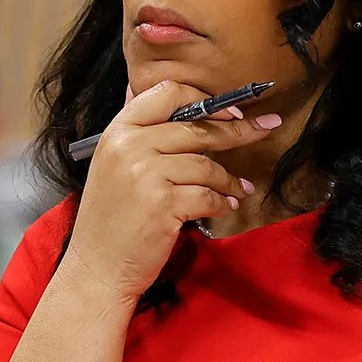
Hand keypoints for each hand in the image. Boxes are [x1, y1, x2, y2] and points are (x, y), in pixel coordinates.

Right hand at [64, 80, 280, 299]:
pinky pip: (208, 195)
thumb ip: (142, 134)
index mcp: (118, 131)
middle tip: (264, 129)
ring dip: (229, 179)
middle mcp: (129, 147)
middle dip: (237, 130)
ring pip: (207, 165)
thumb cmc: (111, 219)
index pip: (167, 93)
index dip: (205, 99)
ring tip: (240, 188)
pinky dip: (223, 202)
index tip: (230, 111)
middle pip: (197, 127)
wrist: (97, 268)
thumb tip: (178, 98)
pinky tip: (227, 207)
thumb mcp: (113, 165)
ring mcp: (145, 175)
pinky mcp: (163, 205)